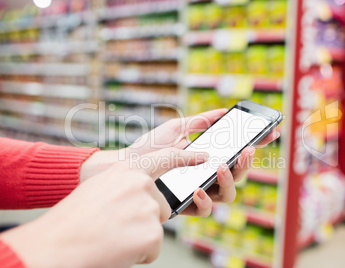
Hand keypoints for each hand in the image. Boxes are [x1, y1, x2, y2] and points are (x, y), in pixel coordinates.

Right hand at [1, 150, 206, 266]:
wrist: (54, 246)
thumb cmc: (70, 221)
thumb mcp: (98, 190)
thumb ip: (124, 187)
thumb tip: (143, 195)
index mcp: (126, 170)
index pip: (164, 158)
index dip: (184, 157)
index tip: (202, 156)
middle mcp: (141, 184)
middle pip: (160, 205)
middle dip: (145, 219)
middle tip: (116, 228)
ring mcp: (148, 207)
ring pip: (155, 227)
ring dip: (138, 237)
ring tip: (111, 238)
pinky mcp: (153, 233)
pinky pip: (153, 246)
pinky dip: (138, 254)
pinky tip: (117, 250)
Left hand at [80, 109, 279, 216]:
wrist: (127, 164)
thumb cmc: (151, 147)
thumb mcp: (176, 128)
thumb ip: (200, 121)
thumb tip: (223, 111)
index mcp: (209, 157)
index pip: (239, 152)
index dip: (257, 143)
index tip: (272, 131)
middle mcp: (208, 175)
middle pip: (239, 174)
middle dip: (248, 162)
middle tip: (247, 149)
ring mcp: (200, 191)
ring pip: (229, 194)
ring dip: (231, 180)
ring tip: (221, 167)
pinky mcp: (187, 206)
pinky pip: (206, 209)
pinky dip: (206, 200)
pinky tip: (197, 189)